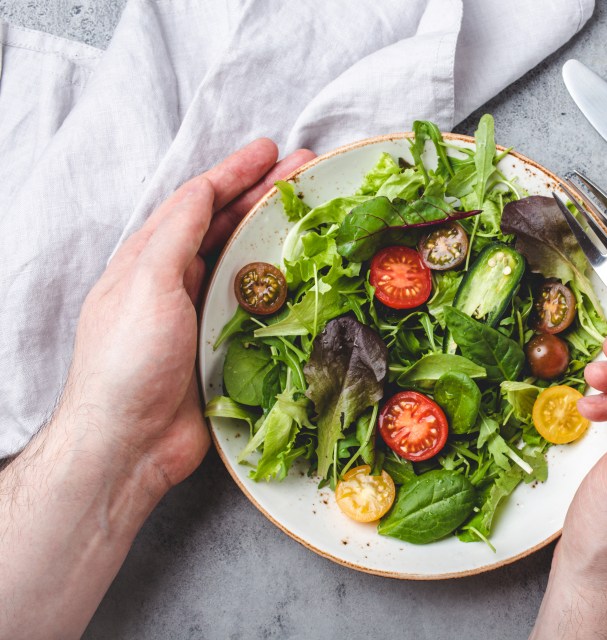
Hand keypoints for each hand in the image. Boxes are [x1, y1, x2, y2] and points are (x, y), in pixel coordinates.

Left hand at [58, 140, 315, 492]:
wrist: (129, 444)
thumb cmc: (129, 361)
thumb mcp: (146, 284)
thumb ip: (175, 234)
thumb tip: (203, 190)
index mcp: (149, 260)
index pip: (196, 202)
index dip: (233, 173)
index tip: (269, 150)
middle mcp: (176, 282)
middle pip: (226, 227)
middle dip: (264, 195)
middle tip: (306, 172)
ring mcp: (202, 316)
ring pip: (247, 263)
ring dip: (278, 235)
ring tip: (315, 214)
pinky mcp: (225, 348)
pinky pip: (260, 306)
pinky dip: (283, 285)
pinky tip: (309, 276)